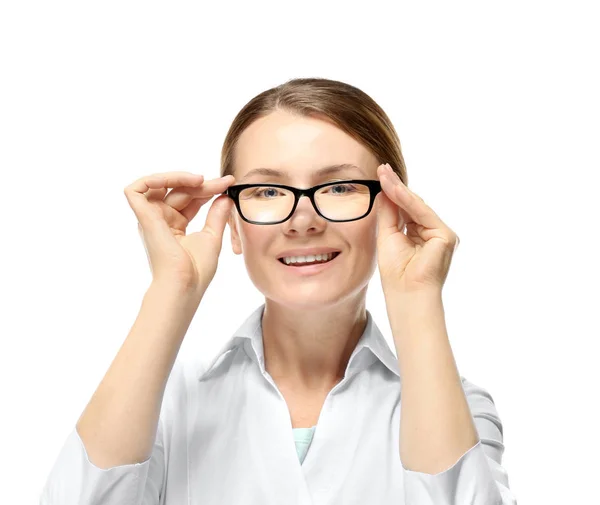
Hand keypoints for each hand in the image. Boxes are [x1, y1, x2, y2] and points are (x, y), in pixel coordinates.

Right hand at [124, 171, 235, 294]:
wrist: (185, 284)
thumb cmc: (196, 270)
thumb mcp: (211, 236)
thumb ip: (217, 215)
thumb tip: (225, 196)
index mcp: (174, 225)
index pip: (189, 197)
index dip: (208, 188)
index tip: (229, 183)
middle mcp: (160, 220)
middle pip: (179, 190)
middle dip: (202, 184)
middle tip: (224, 183)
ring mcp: (150, 218)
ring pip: (159, 184)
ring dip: (181, 177)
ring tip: (202, 180)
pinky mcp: (143, 218)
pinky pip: (137, 189)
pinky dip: (154, 179)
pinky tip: (182, 179)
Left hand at [375, 163, 459, 293]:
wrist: (406, 295)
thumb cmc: (396, 274)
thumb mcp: (388, 237)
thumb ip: (388, 214)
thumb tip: (384, 191)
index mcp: (420, 236)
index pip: (406, 210)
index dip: (392, 193)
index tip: (379, 176)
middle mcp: (434, 234)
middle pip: (413, 205)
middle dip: (395, 186)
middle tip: (381, 169)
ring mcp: (442, 235)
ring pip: (417, 206)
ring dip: (398, 189)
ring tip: (383, 174)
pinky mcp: (446, 236)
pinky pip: (422, 213)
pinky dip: (406, 200)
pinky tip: (392, 187)